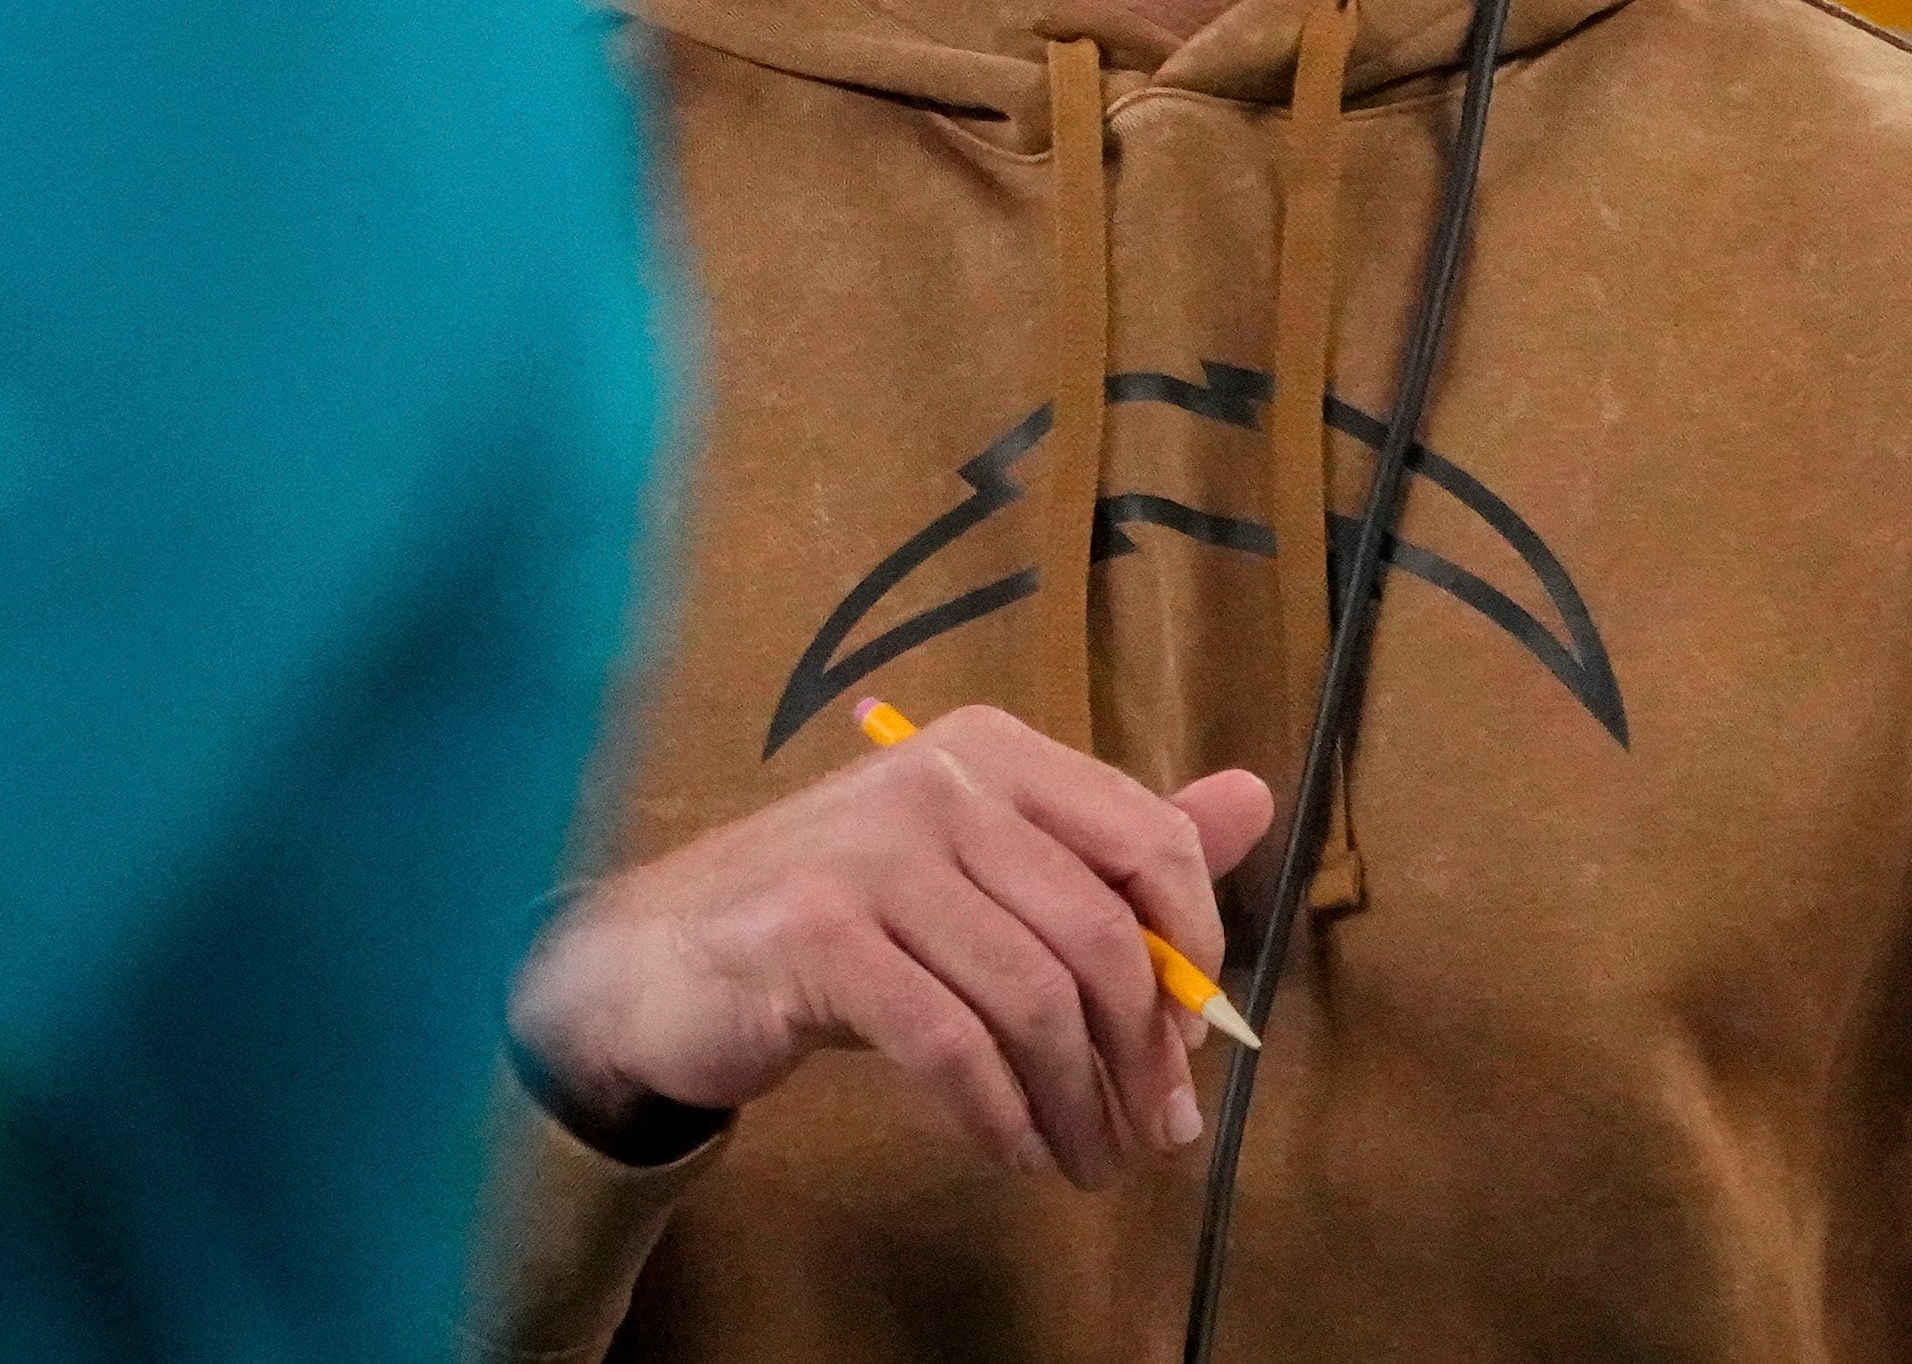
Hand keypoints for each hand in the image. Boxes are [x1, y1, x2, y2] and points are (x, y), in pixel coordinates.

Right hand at [508, 706, 1273, 1184]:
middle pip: (1098, 931)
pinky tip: (1011, 1149)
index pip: (1148, 837)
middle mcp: (939, 779)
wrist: (654, 960)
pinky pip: (949, 1044)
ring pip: (1031, 997)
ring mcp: (871, 853)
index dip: (1193, 948)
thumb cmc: (840, 916)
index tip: (1195, 1039)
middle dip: (1142, 1053)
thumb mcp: (980, 863)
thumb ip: (1109, 842)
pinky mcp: (815, 937)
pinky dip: (996, 1113)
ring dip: (1074, 1102)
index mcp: (995, 749)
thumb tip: (1256, 798)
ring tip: (1087, 1161)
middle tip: (1156, 1135)